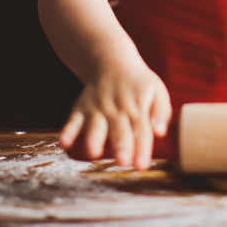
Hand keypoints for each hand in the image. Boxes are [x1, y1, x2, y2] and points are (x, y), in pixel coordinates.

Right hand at [57, 61, 171, 169]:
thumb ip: (161, 112)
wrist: (110, 61)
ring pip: (95, 125)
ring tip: (93, 152)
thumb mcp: (157, 90)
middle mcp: (117, 107)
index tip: (142, 165)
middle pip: (119, 128)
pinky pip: (73, 120)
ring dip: (94, 138)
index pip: (141, 129)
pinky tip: (64, 143)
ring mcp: (97, 108)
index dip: (142, 148)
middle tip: (122, 162)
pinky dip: (68, 131)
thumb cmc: (138, 83)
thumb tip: (161, 132)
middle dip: (121, 145)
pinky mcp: (81, 108)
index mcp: (138, 105)